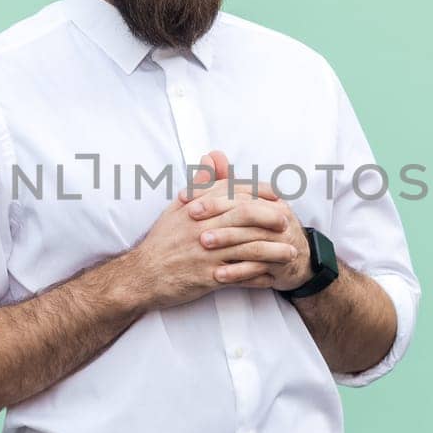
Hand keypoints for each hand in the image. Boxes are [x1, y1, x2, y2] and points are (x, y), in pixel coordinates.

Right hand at [121, 150, 300, 309]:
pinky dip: (259, 274)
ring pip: (248, 246)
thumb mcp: (177, 208)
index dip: (259, 193)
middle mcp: (202, 226)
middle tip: (288, 221)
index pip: (233, 192)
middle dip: (271, 217)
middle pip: (245, 215)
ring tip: (290, 252)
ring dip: (273, 249)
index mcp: (197, 207)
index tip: (277, 197)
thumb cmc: (162, 241)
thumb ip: (200, 183)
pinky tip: (272, 276)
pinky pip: (240, 274)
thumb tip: (212, 156)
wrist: (142, 275)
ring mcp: (206, 252)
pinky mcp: (207, 276)